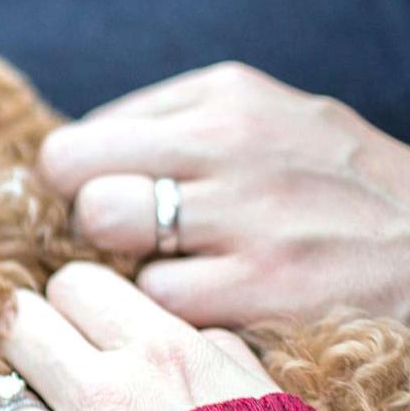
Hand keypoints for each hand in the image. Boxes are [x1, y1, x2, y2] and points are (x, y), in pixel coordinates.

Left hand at [42, 62, 409, 339]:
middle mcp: (231, 140)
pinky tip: (208, 311)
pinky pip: (155, 299)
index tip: (102, 209)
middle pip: (75, 174)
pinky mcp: (268, 285)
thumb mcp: (266, 122)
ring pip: (104, 226)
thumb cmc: (335, 192)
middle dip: (80, 220)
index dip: (76, 185)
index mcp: (224, 97)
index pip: (81, 137)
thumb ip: (172, 130)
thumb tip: (74, 164)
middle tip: (119, 249)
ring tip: (165, 276)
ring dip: (118, 265)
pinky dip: (169, 313)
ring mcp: (249, 212)